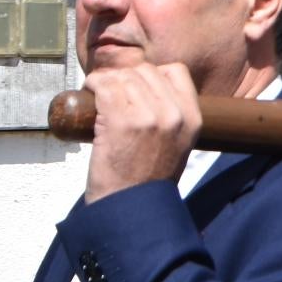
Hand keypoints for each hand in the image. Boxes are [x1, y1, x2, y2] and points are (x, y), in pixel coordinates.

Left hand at [82, 61, 202, 200]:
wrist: (132, 209)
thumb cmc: (147, 180)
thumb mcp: (176, 145)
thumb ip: (171, 116)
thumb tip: (144, 88)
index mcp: (193, 119)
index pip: (176, 72)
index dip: (152, 75)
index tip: (136, 88)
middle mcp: (174, 114)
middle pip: (146, 71)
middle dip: (124, 77)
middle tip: (110, 92)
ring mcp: (148, 116)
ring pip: (123, 77)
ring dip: (105, 81)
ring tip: (97, 94)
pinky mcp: (121, 122)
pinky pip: (104, 86)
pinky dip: (93, 85)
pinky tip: (88, 93)